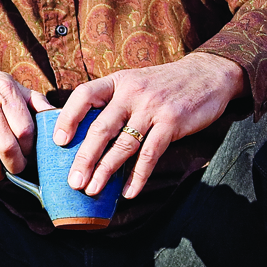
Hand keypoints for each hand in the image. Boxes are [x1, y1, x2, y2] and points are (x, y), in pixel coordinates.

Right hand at [0, 49, 51, 181]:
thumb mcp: (5, 82)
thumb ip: (32, 99)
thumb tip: (55, 115)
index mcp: (4, 92)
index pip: (26, 130)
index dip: (30, 148)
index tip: (29, 153)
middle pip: (9, 148)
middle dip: (17, 165)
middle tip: (17, 168)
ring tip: (0, 172)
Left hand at [54, 53, 245, 198]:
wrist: (208, 74)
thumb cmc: (164, 84)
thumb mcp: (134, 82)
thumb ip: (113, 101)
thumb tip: (83, 133)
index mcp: (118, 81)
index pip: (85, 95)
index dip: (68, 117)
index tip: (59, 141)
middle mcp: (132, 92)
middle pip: (101, 127)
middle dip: (85, 158)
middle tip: (74, 181)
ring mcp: (152, 107)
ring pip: (123, 145)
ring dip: (106, 171)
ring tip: (93, 190)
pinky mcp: (172, 122)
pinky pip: (150, 154)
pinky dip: (138, 176)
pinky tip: (128, 192)